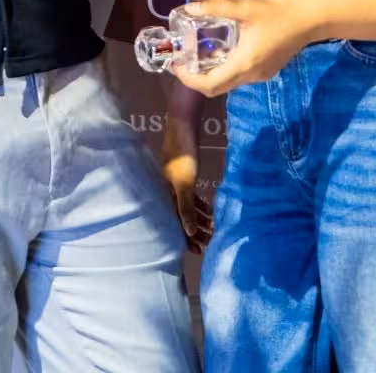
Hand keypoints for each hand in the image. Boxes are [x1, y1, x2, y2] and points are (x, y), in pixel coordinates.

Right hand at [160, 109, 212, 254]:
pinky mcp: (183, 174)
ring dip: (199, 219)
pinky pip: (190, 196)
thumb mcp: (185, 183)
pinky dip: (199, 205)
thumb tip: (189, 233)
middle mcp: (166, 191)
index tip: (198, 251)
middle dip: (194, 232)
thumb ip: (186, 208)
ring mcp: (175, 182)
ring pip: (186, 207)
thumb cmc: (183, 154)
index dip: (185, 238)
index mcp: (163, 195)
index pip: (173, 223)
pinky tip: (210, 211)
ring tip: (212, 230)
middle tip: (208, 244)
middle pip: (180, 217)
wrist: (183, 124)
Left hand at [172, 0, 315, 97]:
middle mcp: (251, 76)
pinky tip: (222, 47)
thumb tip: (189, 8)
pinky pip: (238, 76)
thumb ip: (216, 7)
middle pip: (216, 87)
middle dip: (195, 77)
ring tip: (198, 51)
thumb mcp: (246, 6)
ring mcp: (260, 75)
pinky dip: (224, 67)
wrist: (311, 20)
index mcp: (244, 64)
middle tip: (183, 59)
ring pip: (228, 82)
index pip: (209, 85)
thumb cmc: (278, 13)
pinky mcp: (266, 70)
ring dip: (210, 72)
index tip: (176, 65)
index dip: (188, 79)